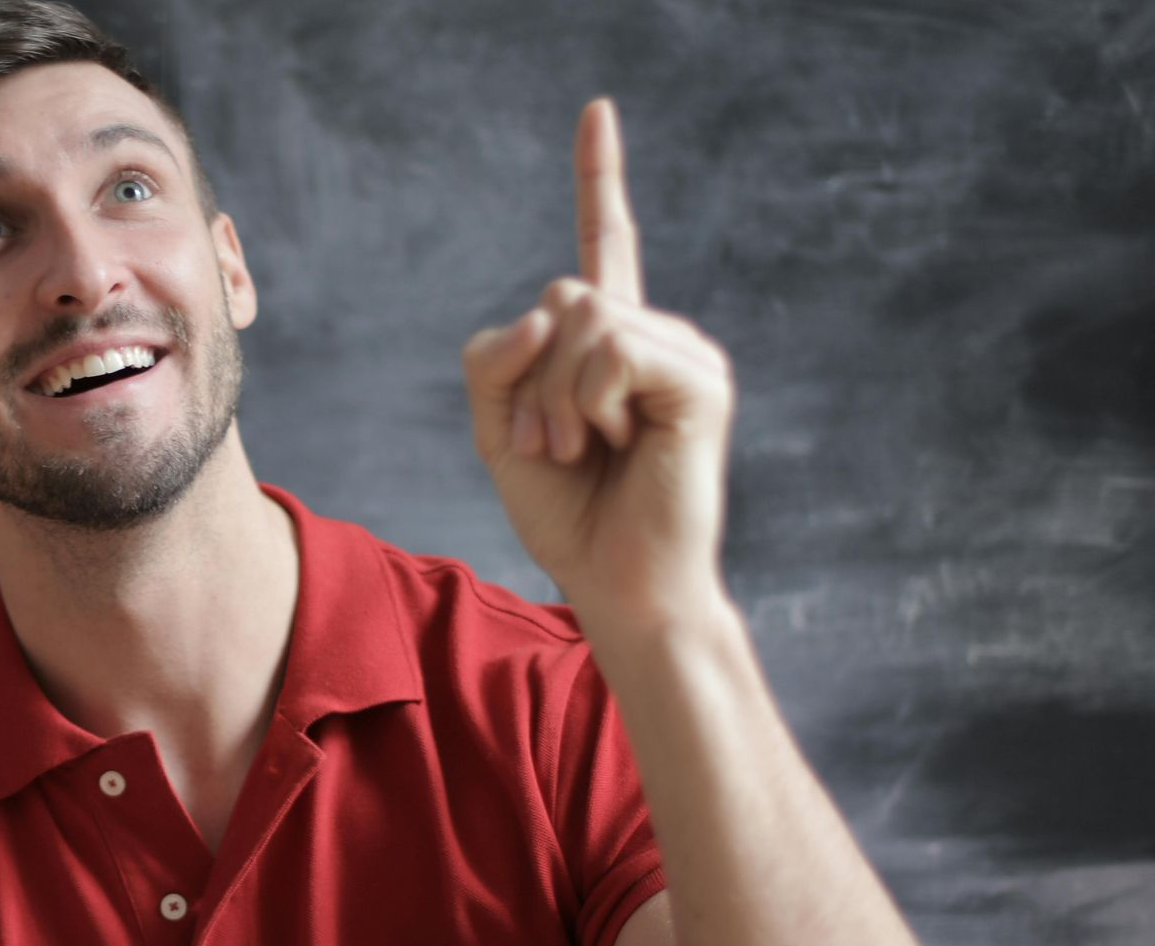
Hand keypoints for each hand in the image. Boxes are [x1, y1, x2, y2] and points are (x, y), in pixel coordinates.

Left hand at [461, 98, 735, 624]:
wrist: (617, 583)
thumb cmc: (566, 514)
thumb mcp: (499, 430)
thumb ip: (496, 359)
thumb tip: (547, 308)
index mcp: (609, 343)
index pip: (602, 244)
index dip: (598, 178)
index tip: (596, 110)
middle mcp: (652, 335)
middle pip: (559, 296)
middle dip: (529, 379)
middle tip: (552, 446)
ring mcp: (682, 353)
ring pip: (580, 319)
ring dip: (554, 398)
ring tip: (582, 451)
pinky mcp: (700, 380)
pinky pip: (611, 349)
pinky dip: (589, 401)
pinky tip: (618, 442)